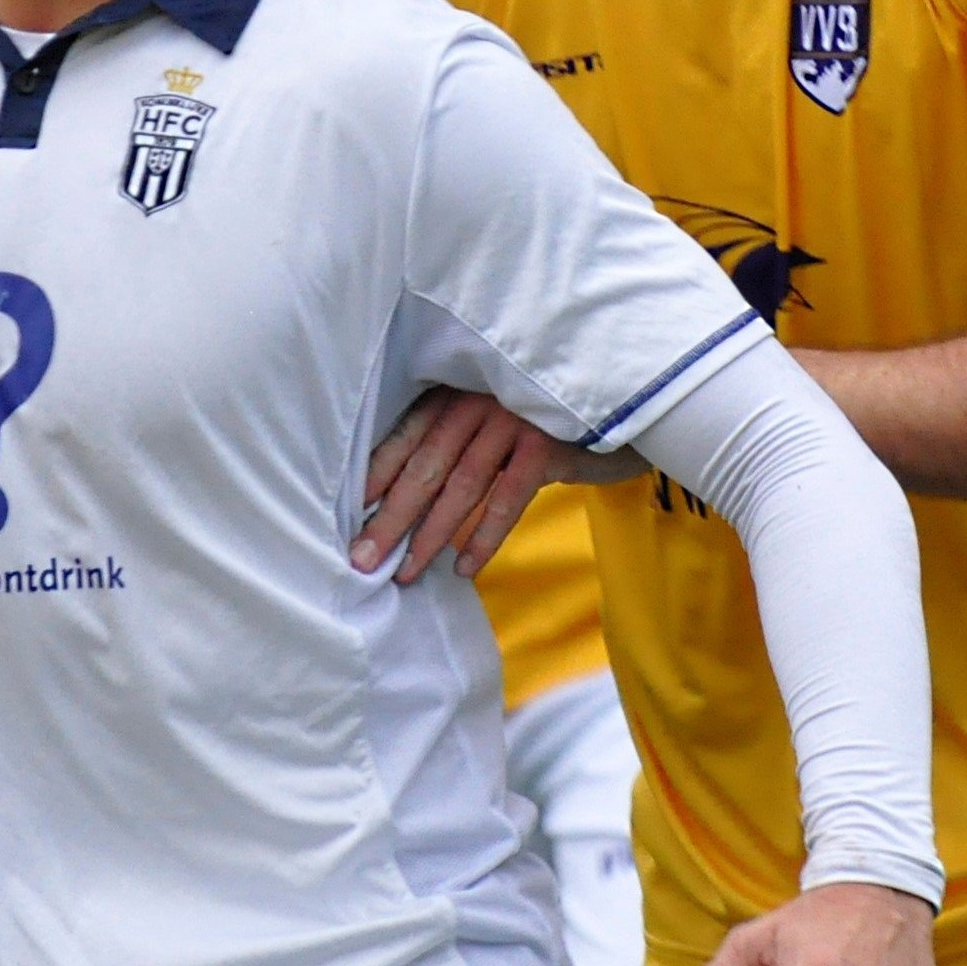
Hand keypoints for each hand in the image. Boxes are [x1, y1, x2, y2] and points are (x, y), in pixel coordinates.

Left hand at [354, 389, 644, 584]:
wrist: (617, 407)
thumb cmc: (540, 424)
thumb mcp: (492, 424)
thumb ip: (454, 443)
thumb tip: (401, 500)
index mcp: (454, 393)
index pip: (406, 438)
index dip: (376, 477)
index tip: (349, 517)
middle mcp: (476, 401)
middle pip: (424, 467)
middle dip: (391, 518)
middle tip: (363, 559)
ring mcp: (511, 420)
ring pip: (460, 486)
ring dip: (430, 535)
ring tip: (407, 572)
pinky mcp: (544, 444)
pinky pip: (506, 499)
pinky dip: (483, 536)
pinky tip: (464, 567)